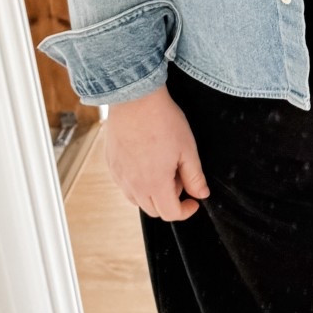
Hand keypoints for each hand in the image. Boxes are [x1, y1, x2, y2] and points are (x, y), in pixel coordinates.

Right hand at [103, 85, 210, 221]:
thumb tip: (201, 194)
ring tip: (163, 167)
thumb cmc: (163, 121)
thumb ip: (195, 177)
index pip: (170, 213)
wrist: (135, 99)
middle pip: (153, 210)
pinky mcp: (111, 165)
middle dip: (170, 201)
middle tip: (179, 177)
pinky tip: (146, 161)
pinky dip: (138, 183)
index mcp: (155, 184)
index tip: (193, 200)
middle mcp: (133, 185)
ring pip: (137, 199)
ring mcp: (119, 176)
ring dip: (153, 193)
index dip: (186, 211)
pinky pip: (125, 185)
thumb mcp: (187, 149)